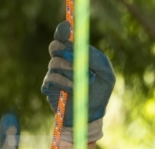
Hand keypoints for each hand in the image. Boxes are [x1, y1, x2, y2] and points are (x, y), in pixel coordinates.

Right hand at [41, 21, 115, 141]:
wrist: (90, 115)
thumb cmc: (100, 93)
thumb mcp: (106, 75)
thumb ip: (97, 59)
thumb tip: (81, 49)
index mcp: (76, 56)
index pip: (65, 37)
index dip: (63, 30)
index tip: (66, 28)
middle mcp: (63, 62)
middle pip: (55, 46)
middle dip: (64, 50)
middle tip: (74, 56)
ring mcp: (54, 73)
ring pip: (54, 63)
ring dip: (70, 71)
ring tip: (80, 82)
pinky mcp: (48, 87)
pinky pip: (51, 78)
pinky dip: (64, 82)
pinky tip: (73, 89)